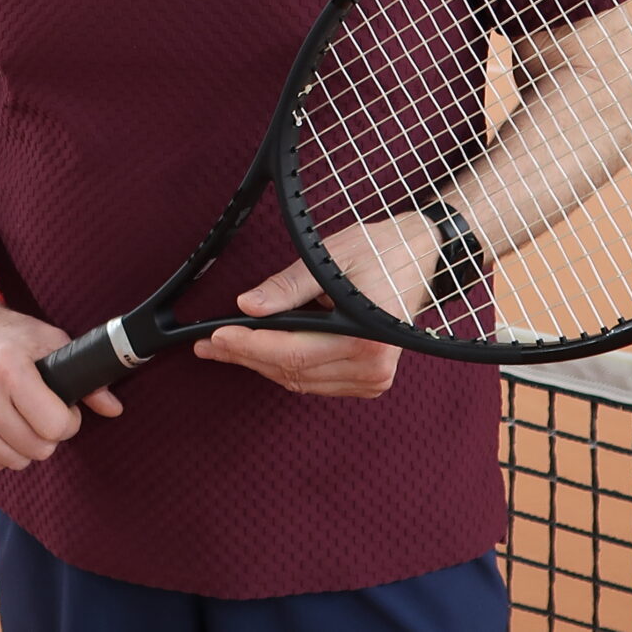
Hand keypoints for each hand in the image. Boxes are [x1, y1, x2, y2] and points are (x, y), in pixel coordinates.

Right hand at [0, 295, 120, 469]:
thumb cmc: (5, 332)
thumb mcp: (47, 339)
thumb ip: (83, 375)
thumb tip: (114, 409)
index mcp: (9, 369)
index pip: (55, 426)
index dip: (69, 420)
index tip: (63, 408)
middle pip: (38, 449)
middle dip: (48, 435)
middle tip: (42, 413)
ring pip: (15, 462)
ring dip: (25, 446)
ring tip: (21, 418)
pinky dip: (1, 450)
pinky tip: (0, 425)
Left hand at [193, 218, 434, 397]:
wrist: (422, 256)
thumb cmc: (382, 251)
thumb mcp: (329, 258)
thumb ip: (287, 286)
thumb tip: (248, 306)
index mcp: (366, 339)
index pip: (293, 353)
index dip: (249, 346)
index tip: (215, 337)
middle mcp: (372, 368)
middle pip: (292, 371)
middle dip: (246, 356)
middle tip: (209, 346)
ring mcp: (373, 378)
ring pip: (300, 380)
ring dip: (262, 364)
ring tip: (226, 348)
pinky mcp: (369, 380)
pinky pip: (315, 381)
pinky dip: (286, 367)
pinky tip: (261, 353)